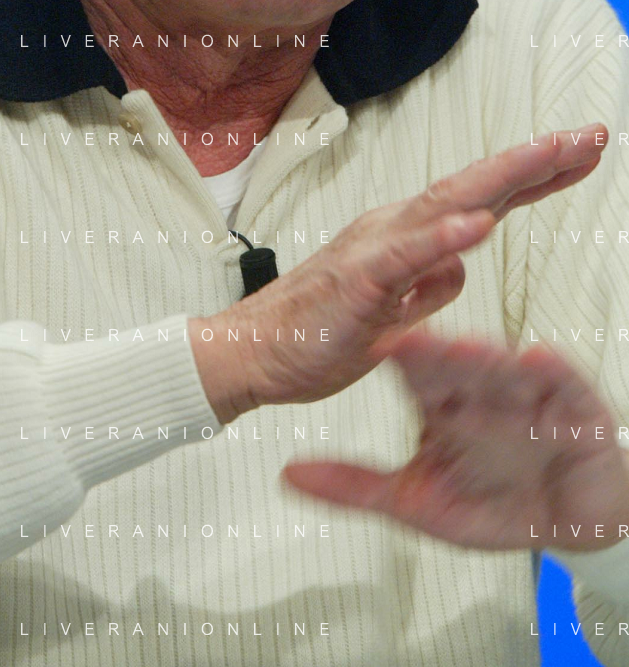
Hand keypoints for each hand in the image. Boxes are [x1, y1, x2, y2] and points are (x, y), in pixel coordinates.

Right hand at [190, 123, 607, 423]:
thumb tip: (459, 267)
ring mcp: (373, 250)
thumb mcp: (394, 316)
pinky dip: (440, 238)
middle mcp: (393, 229)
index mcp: (406, 237)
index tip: (583, 152)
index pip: (481, 198)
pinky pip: (403, 256)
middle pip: (475, 186)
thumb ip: (427, 286)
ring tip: (552, 153)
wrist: (251, 355)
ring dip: (502, 177)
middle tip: (593, 134)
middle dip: (537, 159)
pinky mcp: (354, 281)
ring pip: (446, 204)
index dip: (534, 175)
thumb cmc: (318, 333)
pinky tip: (478, 225)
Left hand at [281, 329, 628, 551]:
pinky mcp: (573, 407)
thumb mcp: (416, 501)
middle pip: (458, 365)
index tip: (370, 346)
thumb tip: (287, 474)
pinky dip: (551, 373)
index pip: (417, 374)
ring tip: (469, 347)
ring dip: (487, 359)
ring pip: (504, 369)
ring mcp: (527, 395)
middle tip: (410, 338)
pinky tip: (539, 359)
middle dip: (436, 352)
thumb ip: (353, 486)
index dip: (397, 360)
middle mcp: (483, 390)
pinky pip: (561, 386)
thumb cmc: (494, 504)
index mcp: (443, 403)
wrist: (567, 521)